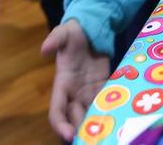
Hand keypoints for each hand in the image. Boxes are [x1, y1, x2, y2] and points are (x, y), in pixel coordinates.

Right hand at [42, 19, 110, 140]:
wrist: (90, 28)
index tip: (69, 135)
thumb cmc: (73, 33)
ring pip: (90, 113)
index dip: (60, 125)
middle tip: (94, 139)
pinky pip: (104, 102)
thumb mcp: (63, 32)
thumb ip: (55, 40)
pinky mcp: (103, 85)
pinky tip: (118, 118)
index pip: (56, 111)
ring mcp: (89, 90)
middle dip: (82, 130)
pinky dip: (109, 111)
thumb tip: (44, 49)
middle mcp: (74, 92)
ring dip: (96, 125)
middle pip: (75, 118)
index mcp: (62, 84)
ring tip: (106, 133)